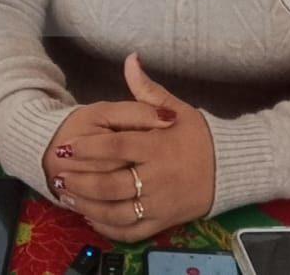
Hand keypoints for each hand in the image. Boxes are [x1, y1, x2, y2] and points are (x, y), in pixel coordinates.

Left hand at [51, 54, 215, 242]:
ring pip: (116, 211)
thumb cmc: (201, 137)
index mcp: (157, 147)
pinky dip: (108, 227)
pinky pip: (130, 231)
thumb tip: (130, 59)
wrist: (230, 168)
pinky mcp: (163, 222)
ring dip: (88, 206)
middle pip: (110, 183)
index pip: (116, 147)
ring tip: (68, 197)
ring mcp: (159, 203)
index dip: (88, 149)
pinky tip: (92, 217)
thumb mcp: (178, 109)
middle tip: (59, 175)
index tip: (67, 147)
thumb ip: (148, 89)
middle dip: (80, 181)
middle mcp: (156, 178)